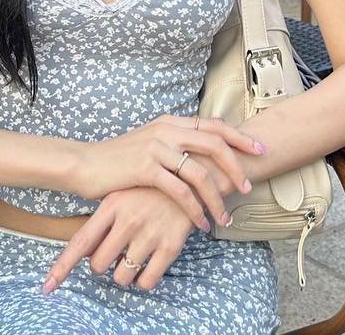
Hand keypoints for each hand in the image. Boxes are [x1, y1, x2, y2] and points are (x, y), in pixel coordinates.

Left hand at [42, 187, 194, 294]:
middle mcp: (129, 220)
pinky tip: (146, 266)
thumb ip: (101, 221)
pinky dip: (143, 281)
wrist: (191, 173)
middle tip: (113, 253)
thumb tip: (81, 251)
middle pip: (99, 264)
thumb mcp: (122, 193)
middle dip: (102, 264)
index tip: (47, 286)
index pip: (80, 241)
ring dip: (122, 274)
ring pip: (121, 277)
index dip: (63, 266)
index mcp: (112, 205)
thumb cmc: (150, 185)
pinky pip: (147, 281)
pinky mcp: (170, 245)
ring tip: (131, 256)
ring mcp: (150, 233)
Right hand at [73, 113, 267, 229]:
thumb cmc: (118, 159)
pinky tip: (200, 223)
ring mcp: (156, 147)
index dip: (239, 137)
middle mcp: (166, 130)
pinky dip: (195, 209)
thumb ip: (173, 144)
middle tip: (249, 187)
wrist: (85, 164)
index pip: (213, 125)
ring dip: (217, 197)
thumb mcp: (149, 143)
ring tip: (225, 216)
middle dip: (237, 166)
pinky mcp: (145, 168)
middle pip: (214, 144)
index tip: (258, 150)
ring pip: (200, 172)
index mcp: (170, 122)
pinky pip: (180, 191)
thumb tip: (201, 154)